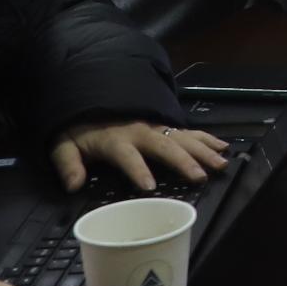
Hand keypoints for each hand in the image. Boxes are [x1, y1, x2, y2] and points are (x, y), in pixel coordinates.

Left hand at [51, 119, 229, 193]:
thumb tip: (73, 184)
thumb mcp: (64, 144)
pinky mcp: (164, 126)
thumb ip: (67, 163)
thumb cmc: (80, 128)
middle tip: (199, 176)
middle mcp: (139, 131)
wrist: (91, 98)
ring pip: (182, 138)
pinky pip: (189, 131)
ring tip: (219, 164)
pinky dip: (207, 138)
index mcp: (115, 139)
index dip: (137, 170)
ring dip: (202, 150)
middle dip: (183, 161)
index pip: (127, 156)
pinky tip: (222, 146)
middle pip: (164, 146)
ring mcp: (155, 127)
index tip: (149, 187)